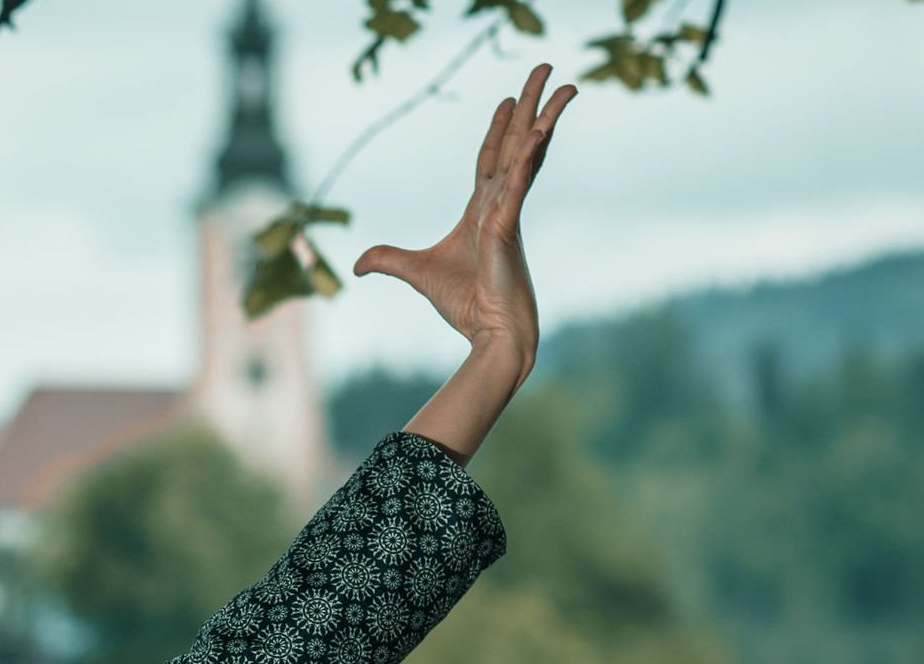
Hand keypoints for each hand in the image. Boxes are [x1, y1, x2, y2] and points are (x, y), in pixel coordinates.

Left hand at [352, 63, 574, 369]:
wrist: (491, 334)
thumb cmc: (465, 305)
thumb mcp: (415, 273)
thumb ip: (387, 260)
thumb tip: (358, 265)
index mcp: (483, 210)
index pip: (491, 158)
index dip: (499, 128)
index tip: (508, 100)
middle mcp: (500, 204)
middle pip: (516, 141)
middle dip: (530, 104)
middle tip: (546, 68)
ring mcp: (507, 212)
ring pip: (528, 153)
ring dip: (545, 116)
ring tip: (566, 84)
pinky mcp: (508, 226)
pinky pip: (520, 183)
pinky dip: (529, 157)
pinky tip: (539, 131)